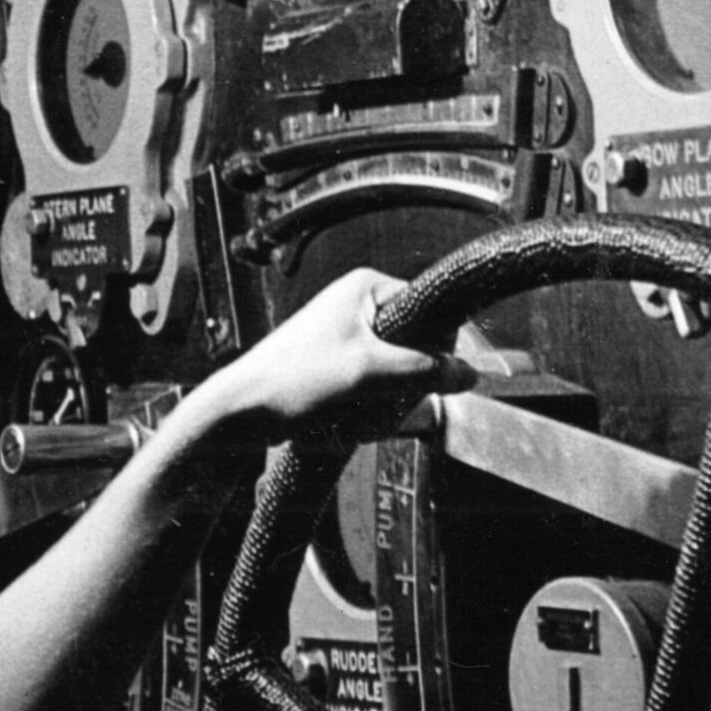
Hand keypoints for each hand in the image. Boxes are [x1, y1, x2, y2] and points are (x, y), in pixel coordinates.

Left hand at [191, 267, 475, 450]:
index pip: (433, 310)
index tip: (431, 375)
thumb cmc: (292, 380)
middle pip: (417, 349)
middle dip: (403, 386)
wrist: (241, 412)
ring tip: (352, 413)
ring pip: (397, 377)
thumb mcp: (371, 373)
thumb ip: (426, 371)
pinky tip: (343, 423)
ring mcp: (347, 338)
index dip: (438, 347)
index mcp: (366, 288)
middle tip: (378, 399)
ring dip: (382, 405)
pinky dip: (365, 412)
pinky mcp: (338, 368)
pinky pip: (374, 392)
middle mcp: (357, 306)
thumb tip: (470, 374)